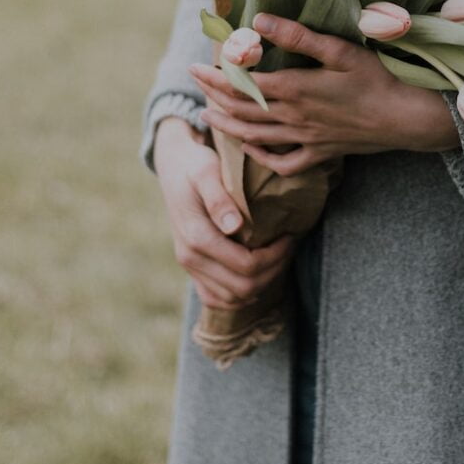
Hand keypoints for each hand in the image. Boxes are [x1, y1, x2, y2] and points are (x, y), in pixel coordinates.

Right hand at [153, 117, 296, 308]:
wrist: (174, 166)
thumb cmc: (196, 164)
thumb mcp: (207, 171)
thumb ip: (219, 198)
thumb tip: (233, 226)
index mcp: (196, 236)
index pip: (246, 266)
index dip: (275, 257)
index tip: (289, 236)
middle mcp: (189, 258)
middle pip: (243, 288)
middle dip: (273, 271)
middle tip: (288, 247)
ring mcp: (189, 266)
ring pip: (232, 299)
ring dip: (260, 284)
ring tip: (277, 258)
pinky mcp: (192, 269)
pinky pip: (216, 298)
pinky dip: (240, 294)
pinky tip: (257, 273)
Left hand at [189, 13, 461, 177]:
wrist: (404, 118)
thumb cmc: (375, 78)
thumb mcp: (338, 50)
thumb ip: (297, 36)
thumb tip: (259, 21)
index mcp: (294, 90)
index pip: (242, 84)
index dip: (216, 75)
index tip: (197, 65)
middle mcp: (293, 117)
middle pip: (242, 110)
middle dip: (214, 96)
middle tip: (196, 83)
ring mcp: (305, 139)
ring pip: (254, 137)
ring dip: (227, 126)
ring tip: (208, 116)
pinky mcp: (320, 153)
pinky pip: (283, 162)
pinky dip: (262, 158)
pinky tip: (251, 150)